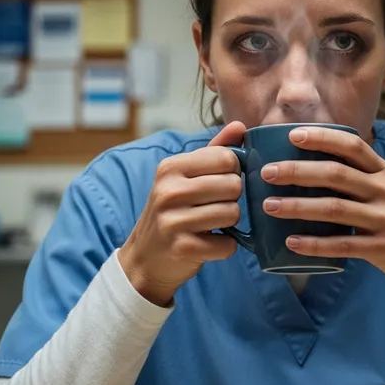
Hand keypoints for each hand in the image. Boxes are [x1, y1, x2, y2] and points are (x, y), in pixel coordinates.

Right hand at [118, 121, 245, 305]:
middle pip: (233, 185)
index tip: (220, 183)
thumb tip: (240, 126)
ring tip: (211, 224)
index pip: (226, 158)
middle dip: (232, 198)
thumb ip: (213, 151)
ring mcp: (173, 221)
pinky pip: (227, 244)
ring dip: (230, 223)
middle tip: (215, 207)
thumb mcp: (184, 176)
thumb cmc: (172, 211)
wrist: (144, 258)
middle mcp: (169, 191)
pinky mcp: (183, 248)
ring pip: (233, 213)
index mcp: (170, 167)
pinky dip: (224, 247)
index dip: (233, 172)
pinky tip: (209, 243)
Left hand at [260, 126, 384, 306]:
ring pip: (334, 209)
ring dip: (298, 206)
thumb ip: (360, 176)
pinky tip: (291, 242)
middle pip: (336, 174)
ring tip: (269, 206)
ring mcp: (384, 220)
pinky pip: (342, 245)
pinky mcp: (381, 248)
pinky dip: (314, 244)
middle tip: (268, 172)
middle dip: (297, 171)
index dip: (322, 138)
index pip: (352, 145)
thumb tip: (313, 165)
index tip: (292, 135)